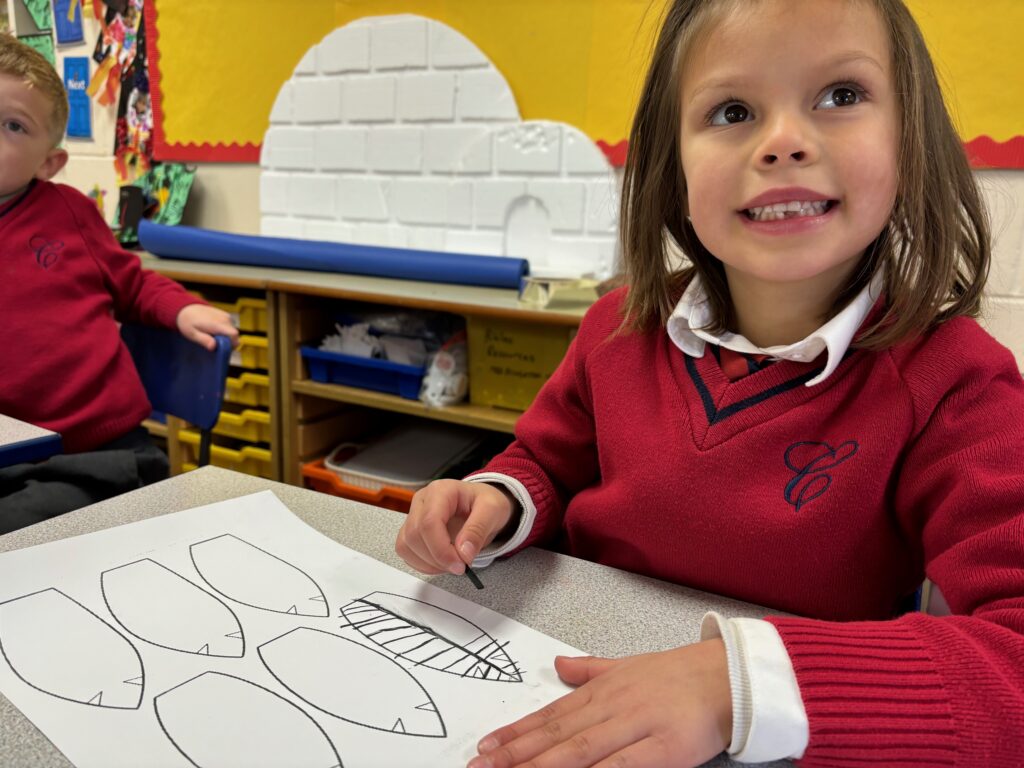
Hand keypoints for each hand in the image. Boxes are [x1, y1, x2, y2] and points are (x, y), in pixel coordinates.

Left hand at [175, 303, 238, 350]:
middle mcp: (225, 319)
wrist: (186, 308)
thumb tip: (213, 347)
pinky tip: (215, 331)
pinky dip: (225, 331)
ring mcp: (226, 316)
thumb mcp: (192, 334)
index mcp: (217, 324)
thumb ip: (204, 340)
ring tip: (213, 337)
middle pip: (235, 335)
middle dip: (228, 342)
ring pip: (233, 331)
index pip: (234, 335)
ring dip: (226, 336)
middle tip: (215, 344)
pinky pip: (230, 327)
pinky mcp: (226, 315)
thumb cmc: (188, 322)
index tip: (222, 349)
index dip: (231, 344)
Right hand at [395, 479, 514, 574]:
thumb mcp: (493, 510)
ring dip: (429, 563)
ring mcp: (414, 515)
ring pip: (406, 545)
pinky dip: (423, 564)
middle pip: (414, 535)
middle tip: (460, 567)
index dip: (441, 549)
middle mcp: (422, 501)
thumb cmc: (486, 503)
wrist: (482, 504)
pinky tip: (442, 563)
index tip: (460, 565)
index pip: (429, 522)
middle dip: (437, 558)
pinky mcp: (411, 531)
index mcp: (441, 490)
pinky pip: (407, 552)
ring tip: (453, 563)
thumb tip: (463, 554)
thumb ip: (478, 530)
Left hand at [468, 640, 731, 767]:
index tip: (486, 747)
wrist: (727, 676)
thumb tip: (558, 665)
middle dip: (516, 752)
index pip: (550, 716)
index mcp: (601, 690)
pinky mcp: (662, 748)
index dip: (516, 733)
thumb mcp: (627, 666)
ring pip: (579, 750)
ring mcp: (635, 726)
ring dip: (541, 765)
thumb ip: (590, 669)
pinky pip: (620, 766)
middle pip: (556, 735)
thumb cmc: (677, 675)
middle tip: (480, 765)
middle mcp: (611, 706)